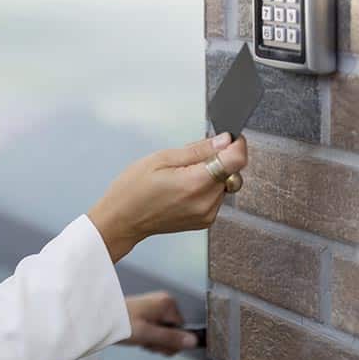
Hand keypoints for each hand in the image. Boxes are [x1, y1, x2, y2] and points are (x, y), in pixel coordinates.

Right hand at [87, 132, 247, 262]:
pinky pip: (216, 197)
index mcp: (195, 183)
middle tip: (190, 159)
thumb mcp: (161, 158)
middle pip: (232, 172)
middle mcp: (206, 202)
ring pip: (225, 184)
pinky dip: (206, 188)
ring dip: (212, 175)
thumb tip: (224, 140)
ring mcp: (207, 214)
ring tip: (182, 176)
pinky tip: (184, 188)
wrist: (122, 220)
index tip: (227, 139)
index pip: (236, 160)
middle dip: (219, 159)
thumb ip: (197, 149)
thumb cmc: (132, 189)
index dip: (235, 145)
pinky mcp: (205, 221)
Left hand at [119, 291, 196, 356]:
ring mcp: (155, 307)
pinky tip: (137, 336)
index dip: (170, 341)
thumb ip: (171, 338)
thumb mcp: (148, 334)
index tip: (155, 343)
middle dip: (161, 342)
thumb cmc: (122, 323)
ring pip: (164, 333)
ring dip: (153, 341)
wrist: (100, 318)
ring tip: (139, 338)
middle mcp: (163, 302)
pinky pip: (155, 329)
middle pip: (174, 332)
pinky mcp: (147, 313)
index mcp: (167, 303)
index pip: (182, 330)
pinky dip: (147, 336)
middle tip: (145, 341)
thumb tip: (193, 341)